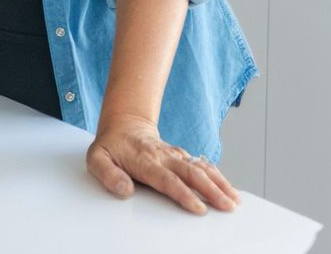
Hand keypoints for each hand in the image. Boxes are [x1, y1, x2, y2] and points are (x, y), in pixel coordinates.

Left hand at [86, 113, 242, 214]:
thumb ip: (108, 175)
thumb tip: (125, 190)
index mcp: (144, 160)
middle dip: (211, 190)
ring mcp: (174, 155)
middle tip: (227, 206)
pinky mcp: (181, 156)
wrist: (123, 123)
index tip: (199, 207)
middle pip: (191, 173)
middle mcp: (163, 156)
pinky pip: (202, 164)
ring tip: (234, 199)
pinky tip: (228, 188)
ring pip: (200, 168)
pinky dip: (217, 175)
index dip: (184, 194)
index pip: (167, 179)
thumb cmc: (110, 145)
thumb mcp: (96, 159)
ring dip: (219, 183)